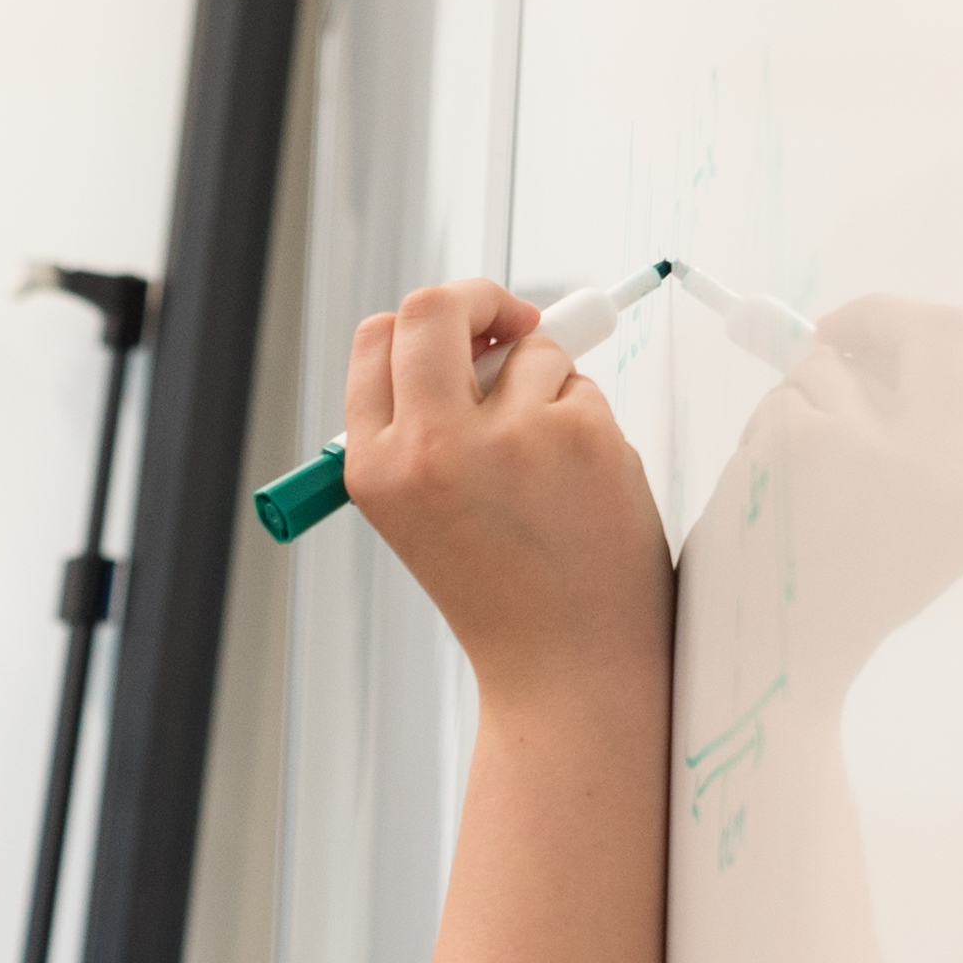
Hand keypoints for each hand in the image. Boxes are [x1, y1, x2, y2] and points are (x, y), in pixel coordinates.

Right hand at [341, 276, 670, 702]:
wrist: (565, 664)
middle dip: (480, 298)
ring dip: (547, 388)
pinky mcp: (575, 433)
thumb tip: (475, 337)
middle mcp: (427, 445)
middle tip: (513, 324)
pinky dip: (587, 423)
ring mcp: (504, 435)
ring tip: (548, 475)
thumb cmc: (504, 594)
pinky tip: (581, 489)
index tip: (460, 329)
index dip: (421, 323)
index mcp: (375, 467)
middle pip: (436, 307)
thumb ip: (423, 427)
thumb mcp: (419, 513)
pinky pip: (581, 386)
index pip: (376, 340)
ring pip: (530, 351)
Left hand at [704, 296, 962, 686]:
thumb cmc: (845, 596)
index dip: (933, 332)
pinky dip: (764, 432)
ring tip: (791, 481)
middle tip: (834, 333)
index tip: (886, 340)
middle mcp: (950, 457)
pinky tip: (764, 496)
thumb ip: (936, 439)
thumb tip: (892, 348)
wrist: (781, 664)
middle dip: (879, 317)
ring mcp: (876, 443)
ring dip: (803, 398)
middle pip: (941, 326)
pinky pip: (785, 396)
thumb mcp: (930, 525)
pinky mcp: (802, 442)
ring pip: (837, 364)